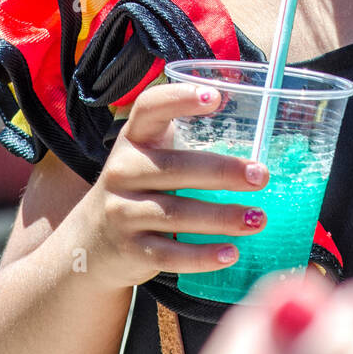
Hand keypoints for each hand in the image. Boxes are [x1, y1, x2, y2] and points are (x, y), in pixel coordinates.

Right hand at [74, 83, 268, 290]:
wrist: (91, 242)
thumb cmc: (140, 188)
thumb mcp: (150, 157)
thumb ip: (188, 143)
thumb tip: (260, 136)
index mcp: (133, 139)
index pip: (149, 109)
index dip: (179, 99)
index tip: (216, 97)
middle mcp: (122, 171)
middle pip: (175, 168)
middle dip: (222, 171)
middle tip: (261, 176)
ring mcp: (122, 212)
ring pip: (177, 214)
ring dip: (222, 217)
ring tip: (258, 218)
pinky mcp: (129, 249)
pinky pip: (170, 254)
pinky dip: (203, 256)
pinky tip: (232, 253)